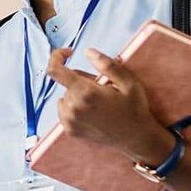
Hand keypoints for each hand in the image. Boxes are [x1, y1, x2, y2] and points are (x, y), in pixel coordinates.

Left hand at [46, 48, 170, 166]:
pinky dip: (73, 107)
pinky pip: (64, 110)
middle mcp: (73, 108)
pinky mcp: (70, 131)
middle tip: (101, 87)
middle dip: (80, 79)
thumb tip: (87, 52)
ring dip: (76, 94)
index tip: (68, 52)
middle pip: (66, 83)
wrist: (136, 138)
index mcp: (86, 93)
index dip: (57, 56)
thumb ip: (107, 64)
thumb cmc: (134, 107)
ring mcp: (70, 121)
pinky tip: (92, 112)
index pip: (55, 70)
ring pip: (64, 96)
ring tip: (98, 102)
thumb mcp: (128, 82)